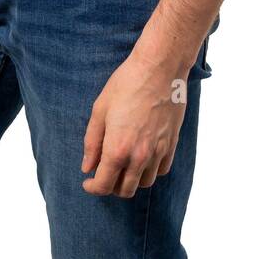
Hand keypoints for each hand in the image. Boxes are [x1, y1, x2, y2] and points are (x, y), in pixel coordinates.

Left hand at [81, 43, 188, 197]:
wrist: (159, 69)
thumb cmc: (126, 84)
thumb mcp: (100, 110)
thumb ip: (92, 142)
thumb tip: (87, 167)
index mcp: (118, 149)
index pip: (104, 185)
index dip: (92, 188)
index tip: (87, 182)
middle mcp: (140, 156)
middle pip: (125, 190)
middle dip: (111, 187)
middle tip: (103, 173)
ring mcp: (158, 151)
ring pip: (144, 183)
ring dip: (131, 180)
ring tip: (122, 166)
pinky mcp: (172, 144)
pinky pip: (161, 170)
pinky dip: (149, 171)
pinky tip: (141, 158)